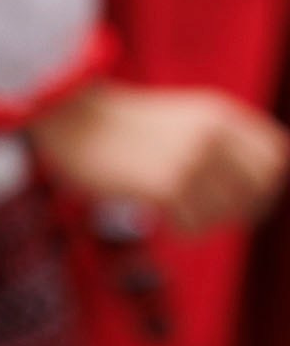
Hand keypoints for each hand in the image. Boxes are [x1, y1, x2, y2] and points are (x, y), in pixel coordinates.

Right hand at [31, 81, 289, 238]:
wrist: (75, 123)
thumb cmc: (122, 129)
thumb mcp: (183, 119)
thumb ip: (218, 140)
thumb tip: (252, 185)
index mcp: (220, 115)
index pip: (276, 157)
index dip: (266, 185)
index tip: (244, 200)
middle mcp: (212, 134)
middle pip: (255, 191)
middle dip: (238, 212)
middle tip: (209, 216)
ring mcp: (190, 160)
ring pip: (223, 214)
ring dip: (204, 224)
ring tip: (178, 217)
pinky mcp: (164, 185)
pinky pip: (192, 226)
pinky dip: (181, 230)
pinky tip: (163, 220)